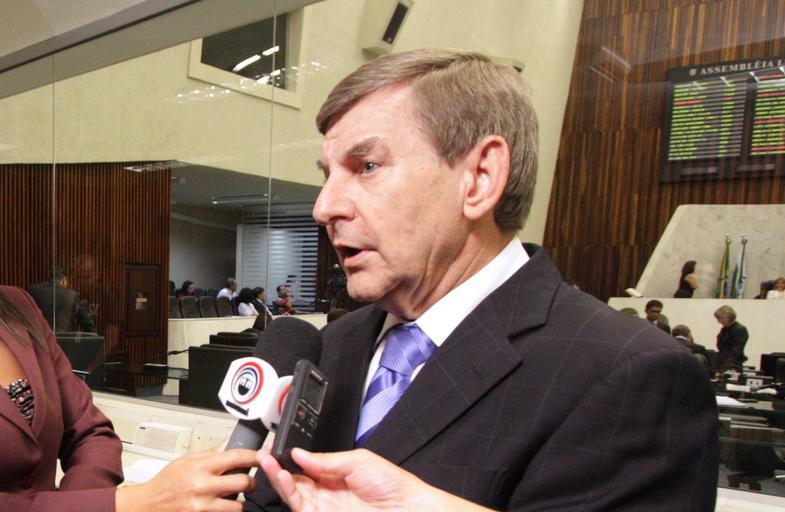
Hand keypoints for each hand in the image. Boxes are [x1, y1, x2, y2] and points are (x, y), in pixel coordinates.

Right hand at [116, 446, 257, 511]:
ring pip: (238, 505)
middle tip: (251, 481)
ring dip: (241, 502)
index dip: (255, 456)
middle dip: (252, 482)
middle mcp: (203, 486)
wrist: (147, 505)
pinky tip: (224, 506)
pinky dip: (229, 511)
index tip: (265, 455)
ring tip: (235, 497)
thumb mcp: (187, 461)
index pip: (236, 457)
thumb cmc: (166, 482)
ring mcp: (202, 506)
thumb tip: (232, 441)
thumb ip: (212, 453)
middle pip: (243, 482)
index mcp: (201, 466)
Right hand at [258, 445, 491, 511]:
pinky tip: (284, 476)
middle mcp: (326, 491)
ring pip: (292, 493)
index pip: (305, 465)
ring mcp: (324, 506)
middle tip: (266, 452)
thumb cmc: (392, 485)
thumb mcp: (358, 460)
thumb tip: (300, 453)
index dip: (289, 456)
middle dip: (277, 465)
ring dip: (278, 477)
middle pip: (294, 479)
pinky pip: (300, 506)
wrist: (407, 507)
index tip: (277, 445)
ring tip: (270, 462)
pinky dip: (289, 491)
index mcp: (335, 474)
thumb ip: (326, 459)